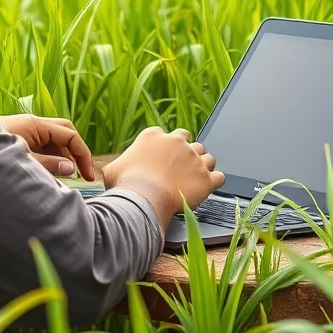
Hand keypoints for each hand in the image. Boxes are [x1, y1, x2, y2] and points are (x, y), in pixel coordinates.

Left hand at [0, 113, 95, 180]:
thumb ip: (48, 165)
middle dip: (76, 152)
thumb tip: (71, 169)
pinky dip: (50, 159)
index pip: (70, 135)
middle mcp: (33, 124)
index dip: (82, 154)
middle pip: (65, 133)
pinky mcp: (19, 140)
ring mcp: (26, 131)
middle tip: (83, 175)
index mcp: (35, 125)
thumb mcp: (24, 162)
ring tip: (66, 180)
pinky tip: (50, 176)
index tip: (88, 176)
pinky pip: (42, 147)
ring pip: (53, 141)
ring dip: (62, 157)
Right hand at [102, 126, 223, 230]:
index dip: (166, 147)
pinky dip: (215, 181)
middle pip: (189, 141)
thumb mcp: (113, 169)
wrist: (144, 197)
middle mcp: (177, 143)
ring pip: (207, 157)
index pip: (166, 134)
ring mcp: (194, 159)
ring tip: (195, 178)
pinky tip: (208, 187)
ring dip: (203, 165)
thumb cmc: (126, 184)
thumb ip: (119, 165)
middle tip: (181, 166)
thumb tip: (114, 172)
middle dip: (187, 152)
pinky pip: (219, 176)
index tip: (164, 158)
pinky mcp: (206, 178)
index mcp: (154, 136)